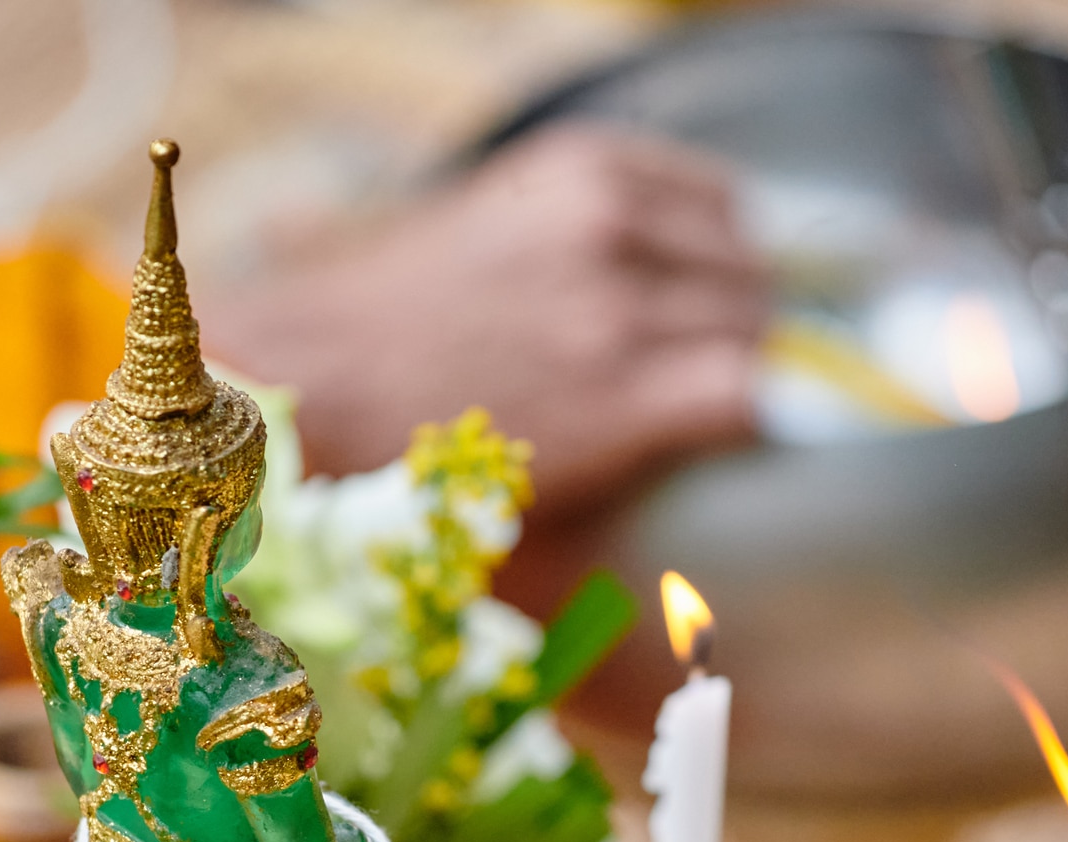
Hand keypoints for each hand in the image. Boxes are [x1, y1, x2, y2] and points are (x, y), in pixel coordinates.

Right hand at [199, 126, 767, 516]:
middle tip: (688, 383)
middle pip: (748, 274)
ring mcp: (621, 308)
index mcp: (583, 169)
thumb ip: (586, 228)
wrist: (312, 390)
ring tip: (680, 421)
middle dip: (734, 330)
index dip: (724, 268)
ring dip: (734, 382)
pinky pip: (745, 398)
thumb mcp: (495, 221)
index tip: (712, 308)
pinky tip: (704, 446)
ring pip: (754, 337)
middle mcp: (611, 222)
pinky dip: (741, 424)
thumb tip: (680, 274)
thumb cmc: (389, 324)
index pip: (721, 206)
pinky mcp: (625, 394)